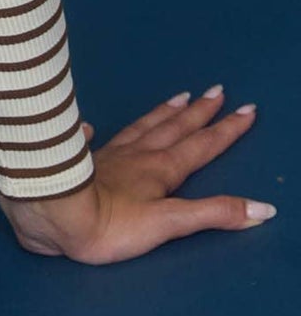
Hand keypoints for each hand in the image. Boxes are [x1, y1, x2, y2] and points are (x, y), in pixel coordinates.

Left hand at [0, 86, 277, 263]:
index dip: (226, 130)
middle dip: (200, 112)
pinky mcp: (81, 162)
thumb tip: (263, 209)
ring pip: (142, 128)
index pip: (201, 146)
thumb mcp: (170, 224)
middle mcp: (137, 155)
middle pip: (174, 129)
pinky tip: (91, 126)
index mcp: (161, 169)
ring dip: (163, 114)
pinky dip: (95, 132)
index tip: (246, 109)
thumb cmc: (111, 224)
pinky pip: (93, 140)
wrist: (53, 214)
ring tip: (180, 97)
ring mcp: (108, 156)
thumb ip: (214, 213)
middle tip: (218, 91)